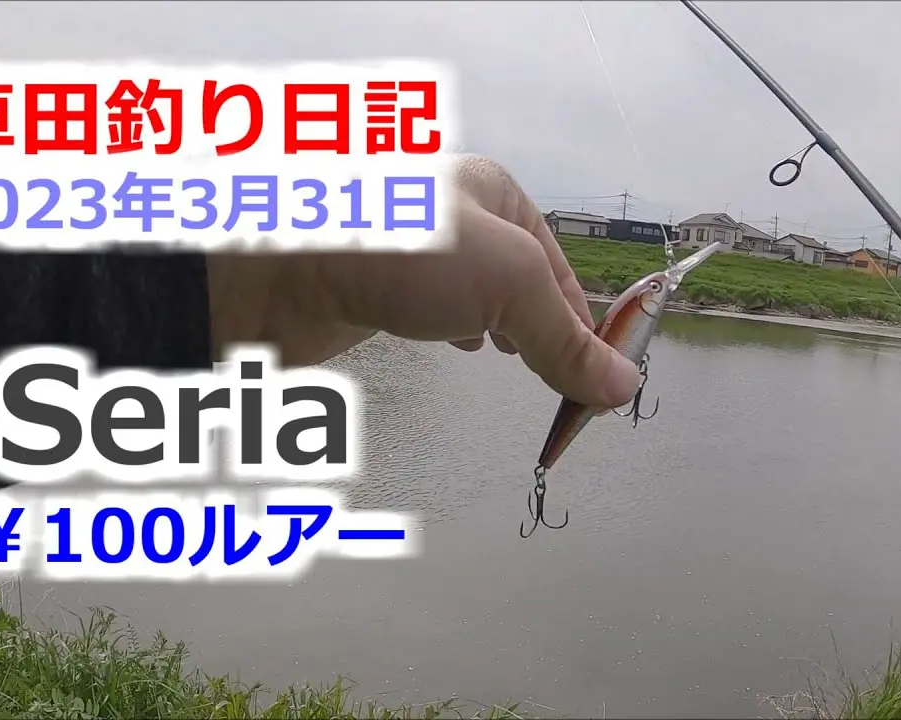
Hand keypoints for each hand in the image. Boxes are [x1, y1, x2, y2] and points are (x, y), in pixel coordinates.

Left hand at [206, 154, 643, 408]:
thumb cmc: (399, 249)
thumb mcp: (509, 287)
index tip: (604, 385)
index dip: (586, 328)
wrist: (279, 264)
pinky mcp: (376, 289)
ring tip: (524, 366)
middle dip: (546, 335)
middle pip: (522, 286)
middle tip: (567, 388)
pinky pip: (433, 313)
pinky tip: (463, 348)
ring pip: (477, 301)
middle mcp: (457, 219)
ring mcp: (414, 254)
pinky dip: (457, 332)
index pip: (560, 272)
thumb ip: (564, 342)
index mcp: (496, 196)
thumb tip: (621, 388)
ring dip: (504, 334)